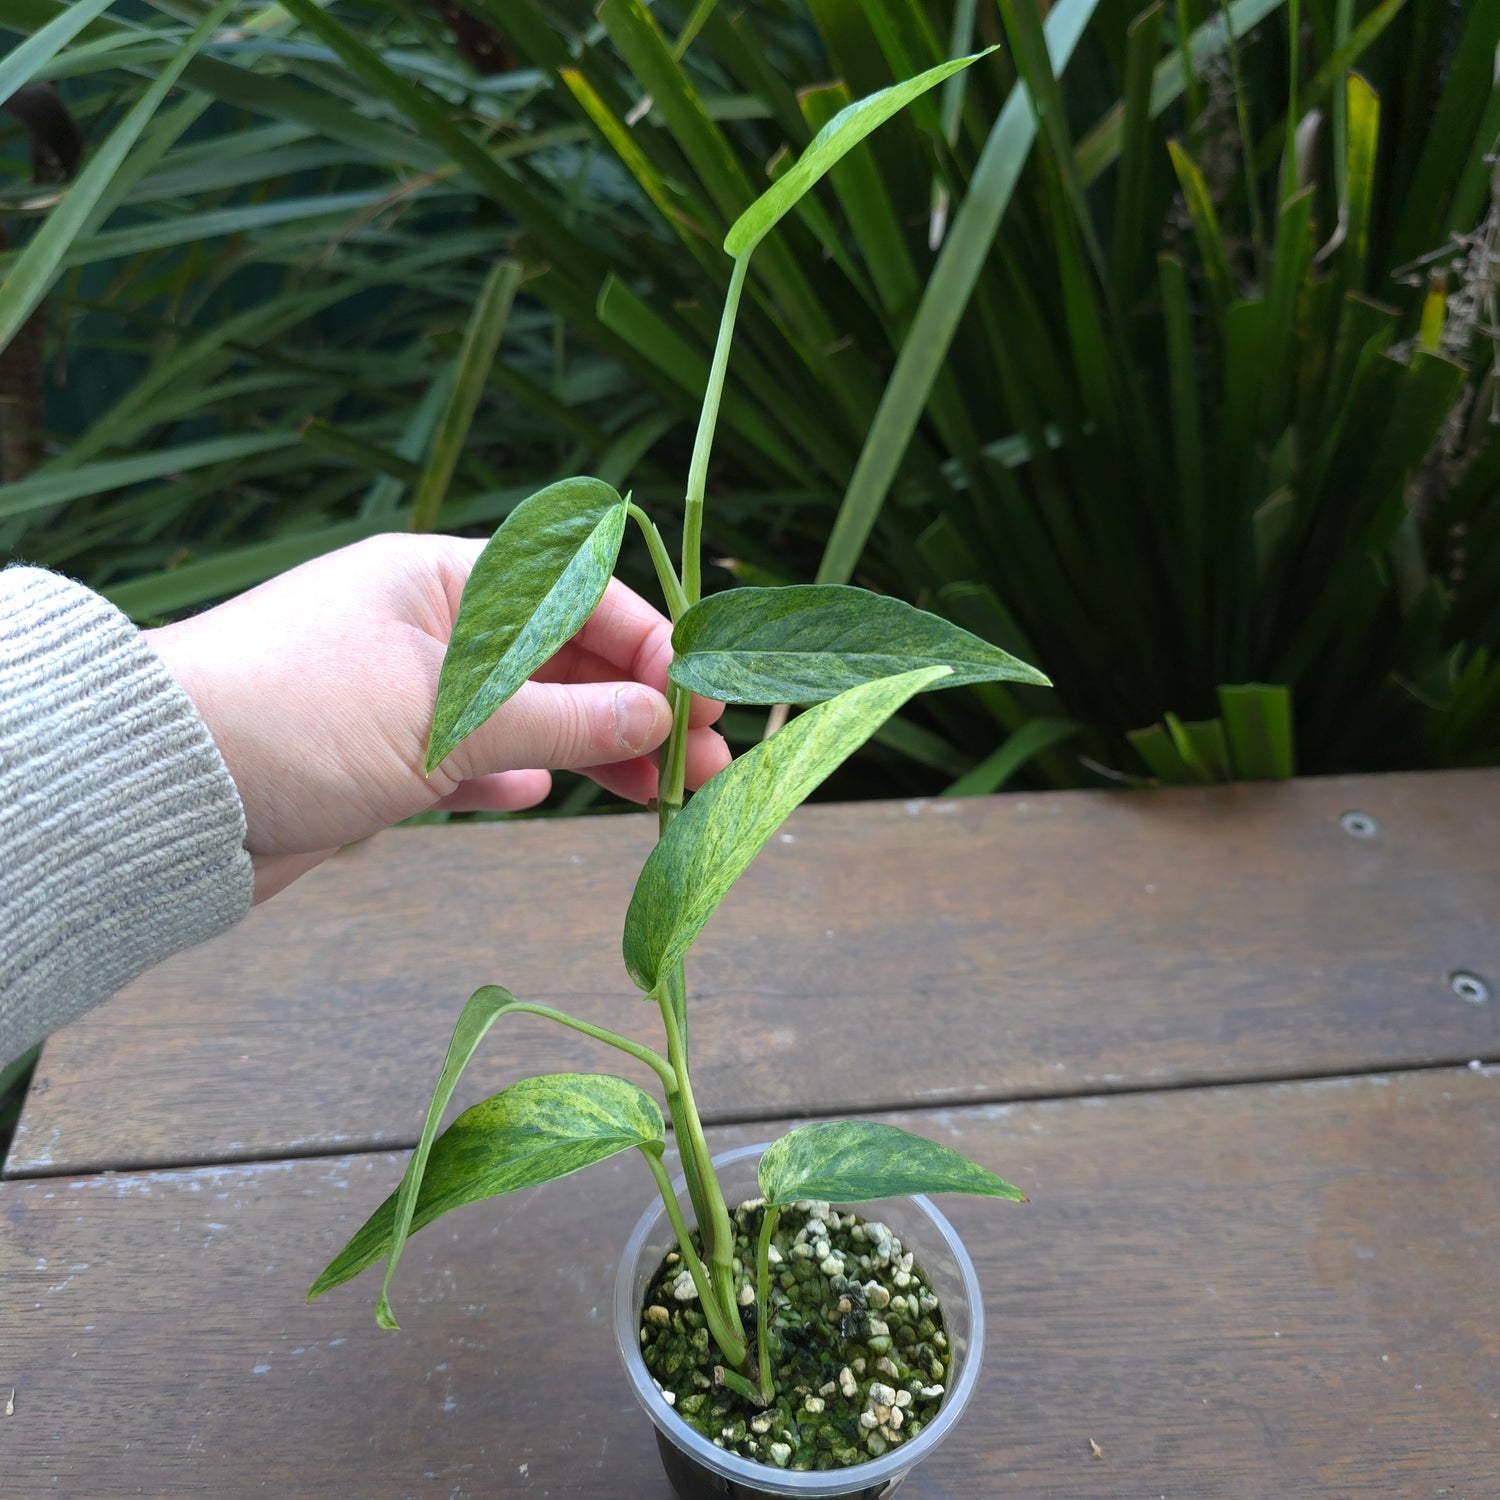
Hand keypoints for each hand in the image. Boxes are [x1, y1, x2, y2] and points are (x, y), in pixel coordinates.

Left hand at [145, 533, 730, 901]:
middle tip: (703, 764)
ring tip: (656, 794)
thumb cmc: (296, 719)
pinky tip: (543, 796)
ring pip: (526, 712)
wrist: (158, 794)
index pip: (578, 596)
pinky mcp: (380, 757)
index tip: (704, 698)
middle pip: (562, 658)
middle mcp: (432, 627)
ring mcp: (407, 691)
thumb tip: (661, 717)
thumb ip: (562, 717)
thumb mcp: (445, 717)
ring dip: (592, 749)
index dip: (651, 645)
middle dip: (636, 707)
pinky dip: (514, 774)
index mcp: (445, 580)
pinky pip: (472, 758)